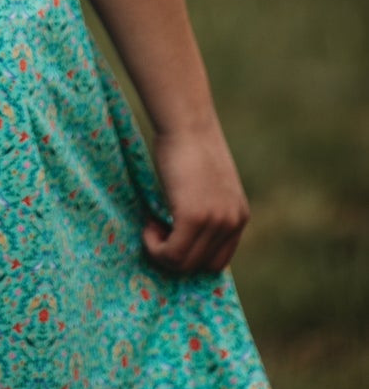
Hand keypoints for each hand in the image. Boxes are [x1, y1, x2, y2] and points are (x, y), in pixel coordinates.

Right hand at [141, 120, 250, 276]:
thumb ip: (206, 210)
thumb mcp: (206, 183)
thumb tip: (183, 238)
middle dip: (175, 255)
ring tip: (151, 225)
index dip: (191, 254)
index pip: (218, 260)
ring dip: (162, 252)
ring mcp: (215, 221)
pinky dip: (155, 247)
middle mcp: (233, 222)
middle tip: (156, 227)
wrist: (184, 121)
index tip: (171, 234)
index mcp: (239, 216)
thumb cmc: (187, 144)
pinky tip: (148, 225)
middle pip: (202, 267)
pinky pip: (172, 254)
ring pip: (184, 264)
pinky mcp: (194, 217)